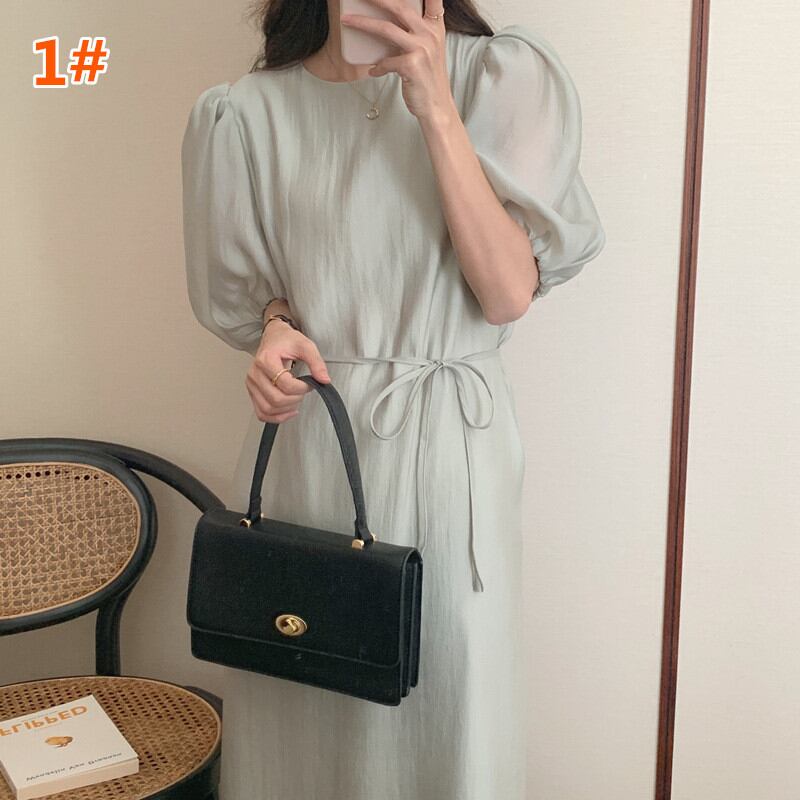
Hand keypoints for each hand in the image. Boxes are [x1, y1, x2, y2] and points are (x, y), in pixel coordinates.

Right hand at [245, 321, 330, 422]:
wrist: (274, 337)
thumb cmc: (287, 341)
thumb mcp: (306, 346)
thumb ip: (317, 363)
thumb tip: (324, 380)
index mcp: (266, 360)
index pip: (285, 384)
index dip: (302, 388)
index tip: (309, 384)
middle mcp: (255, 373)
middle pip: (276, 399)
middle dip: (295, 399)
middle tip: (303, 391)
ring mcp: (251, 384)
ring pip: (267, 409)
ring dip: (286, 410)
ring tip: (296, 399)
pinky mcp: (252, 392)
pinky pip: (261, 413)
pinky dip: (275, 417)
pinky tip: (288, 411)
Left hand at [340, 0, 451, 121]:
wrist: (436, 106)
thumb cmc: (427, 78)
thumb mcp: (428, 50)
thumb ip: (414, 33)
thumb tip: (386, 20)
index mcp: (435, 27)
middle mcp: (430, 34)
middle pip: (400, 7)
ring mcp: (422, 49)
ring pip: (386, 29)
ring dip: (363, 23)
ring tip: (347, 20)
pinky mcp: (412, 65)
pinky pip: (385, 61)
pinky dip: (377, 67)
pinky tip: (374, 71)